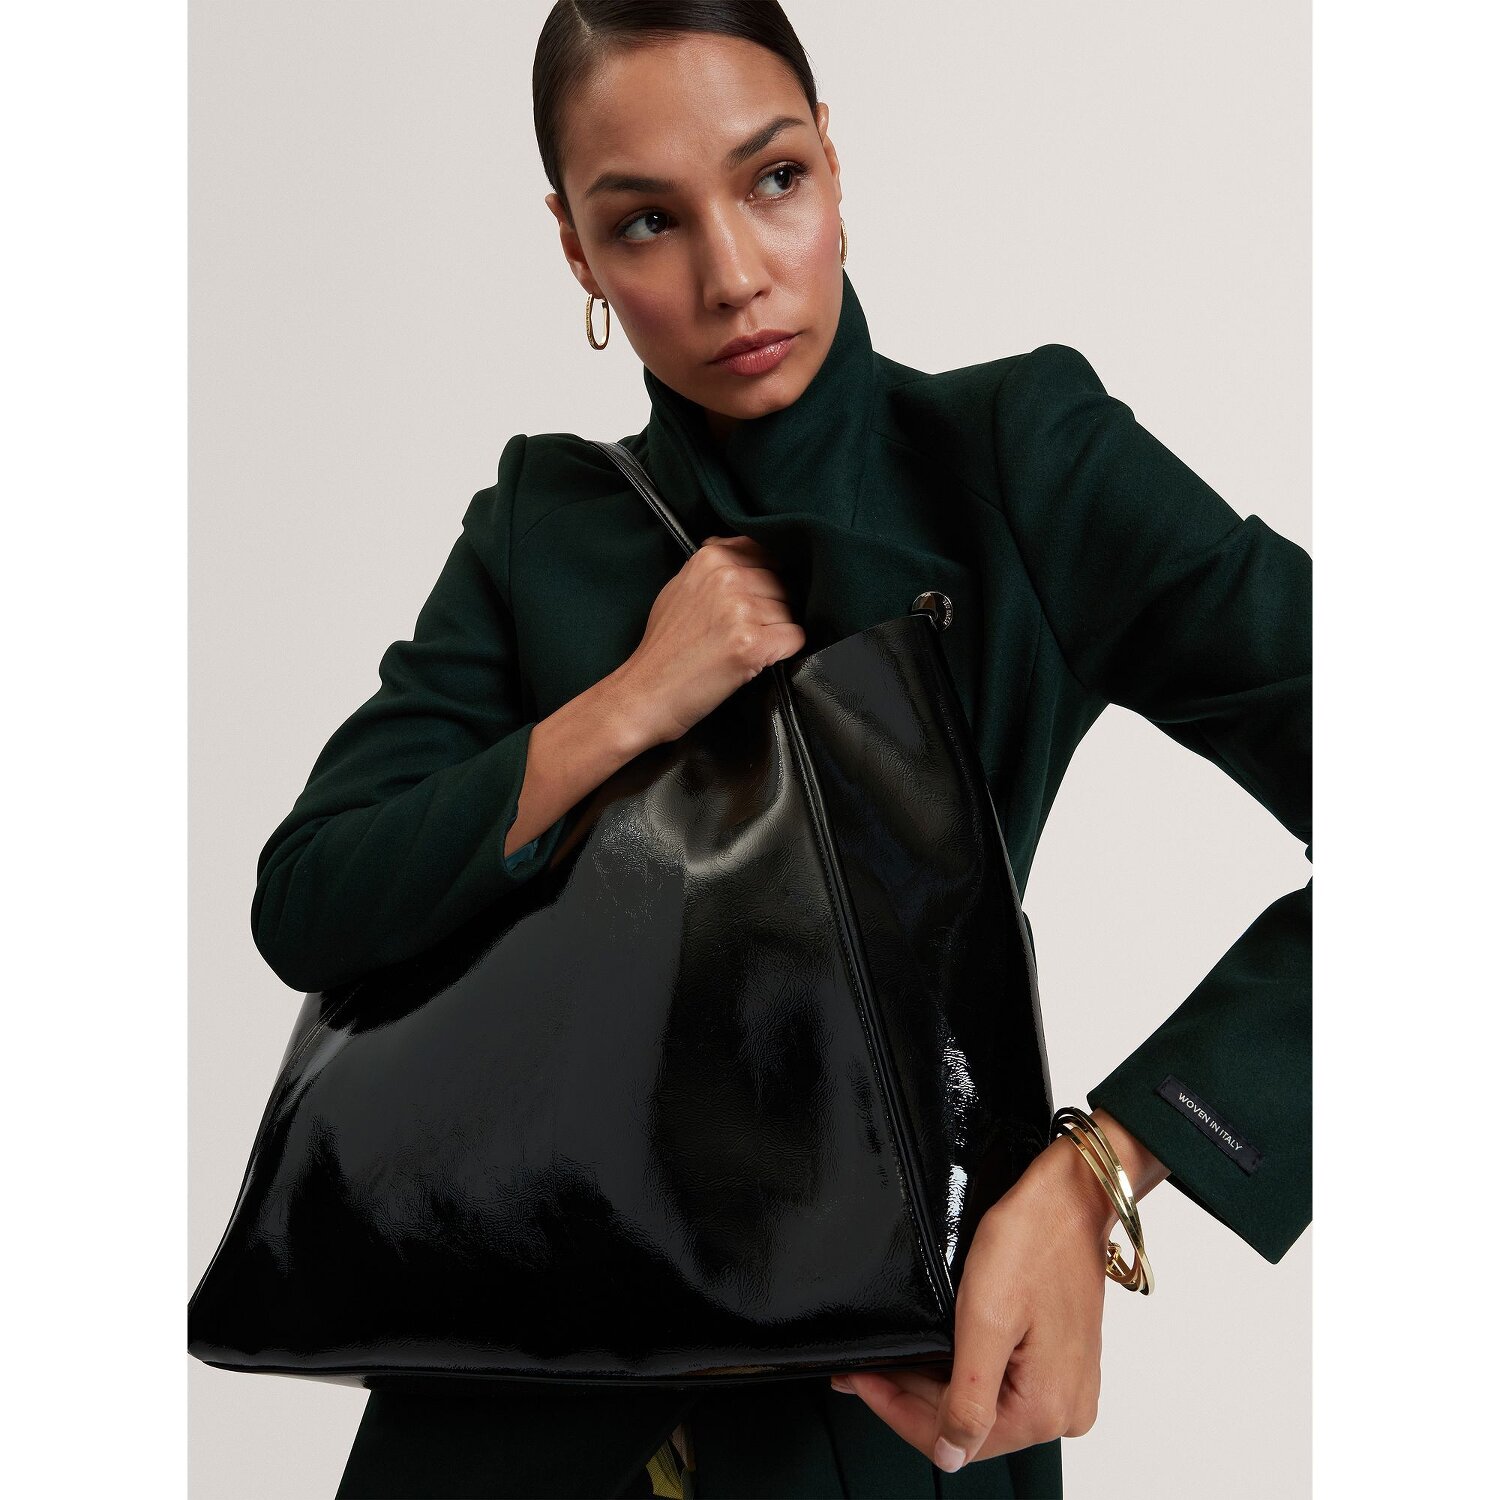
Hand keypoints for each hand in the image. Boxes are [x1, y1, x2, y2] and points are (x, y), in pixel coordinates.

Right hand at [614, 534, 803, 747]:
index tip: (758, 597)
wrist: (646, 692)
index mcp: (711, 559)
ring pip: (791, 613)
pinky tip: (757, 659)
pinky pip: (795, 638)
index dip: (768, 579)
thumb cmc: (663, 647)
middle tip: (745, 632)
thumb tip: (749, 552)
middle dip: (773, 608)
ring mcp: (740, 610)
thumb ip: (714, 567)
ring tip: (743, 647)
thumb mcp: (680, 588)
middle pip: (782, 585)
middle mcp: (727, 578)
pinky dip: (784, 651)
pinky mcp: (751, 644)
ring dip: (777, 632)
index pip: (766, 553)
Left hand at [829, 1110, 1166, 1471]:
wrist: (1069, 1198)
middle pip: (967, 1425)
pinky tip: (936, 1351)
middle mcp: (1064, 1410)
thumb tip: (949, 1456)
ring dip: (933, 1385)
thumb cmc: (1031, 1244)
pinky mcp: (1063, 1364)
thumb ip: (968, 1399)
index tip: (856, 1380)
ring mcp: (1067, 1387)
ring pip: (982, 1406)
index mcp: (1045, 1409)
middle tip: (863, 1367)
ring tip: (892, 1358)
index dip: (895, 1410)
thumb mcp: (986, 1320)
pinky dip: (963, 1371)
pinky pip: (1003, 1385)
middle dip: (909, 1397)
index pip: (952, 1439)